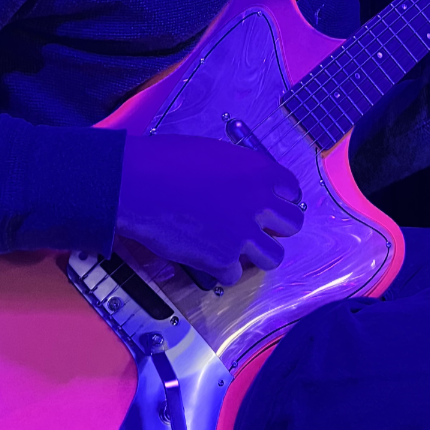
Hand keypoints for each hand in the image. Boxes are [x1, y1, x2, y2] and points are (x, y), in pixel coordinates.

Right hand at [115, 133, 303, 285]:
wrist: (136, 184)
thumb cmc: (165, 161)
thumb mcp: (214, 153)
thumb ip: (239, 172)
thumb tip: (244, 186)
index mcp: (260, 171)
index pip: (293, 192)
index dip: (279, 201)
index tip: (265, 207)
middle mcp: (260, 203)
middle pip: (293, 225)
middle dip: (275, 228)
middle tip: (252, 229)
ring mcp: (243, 234)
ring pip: (274, 257)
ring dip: (256, 254)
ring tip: (234, 249)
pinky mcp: (223, 260)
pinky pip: (235, 275)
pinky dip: (221, 270)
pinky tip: (204, 256)